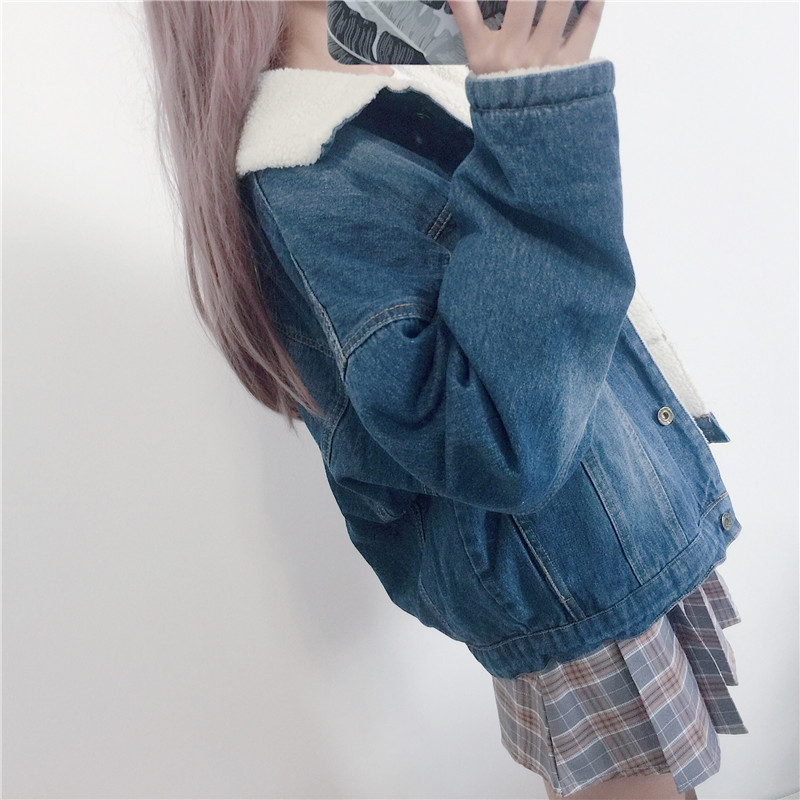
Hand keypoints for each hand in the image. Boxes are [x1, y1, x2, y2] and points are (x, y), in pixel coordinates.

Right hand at [448, 0, 604, 74]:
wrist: (526, 131)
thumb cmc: (500, 87)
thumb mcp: (476, 59)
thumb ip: (466, 17)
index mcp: (486, 53)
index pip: (469, 9)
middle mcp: (515, 55)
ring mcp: (546, 59)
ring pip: (561, 3)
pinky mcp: (573, 64)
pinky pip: (589, 21)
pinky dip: (593, 1)